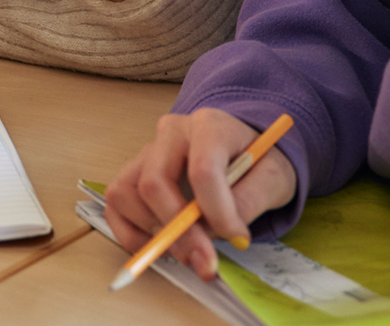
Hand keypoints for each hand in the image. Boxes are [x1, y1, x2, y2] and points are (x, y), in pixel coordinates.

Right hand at [104, 108, 297, 281]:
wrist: (240, 150)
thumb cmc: (256, 163)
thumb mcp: (274, 176)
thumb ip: (252, 199)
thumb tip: (224, 231)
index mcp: (208, 126)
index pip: (202, 169)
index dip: (217, 211)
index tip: (238, 239)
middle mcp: (169, 134)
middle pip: (154, 182)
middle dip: (179, 232)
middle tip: (204, 264)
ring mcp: (145, 152)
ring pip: (125, 193)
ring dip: (152, 233)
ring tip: (186, 251)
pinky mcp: (131, 173)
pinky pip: (115, 206)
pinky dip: (131, 234)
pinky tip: (162, 246)